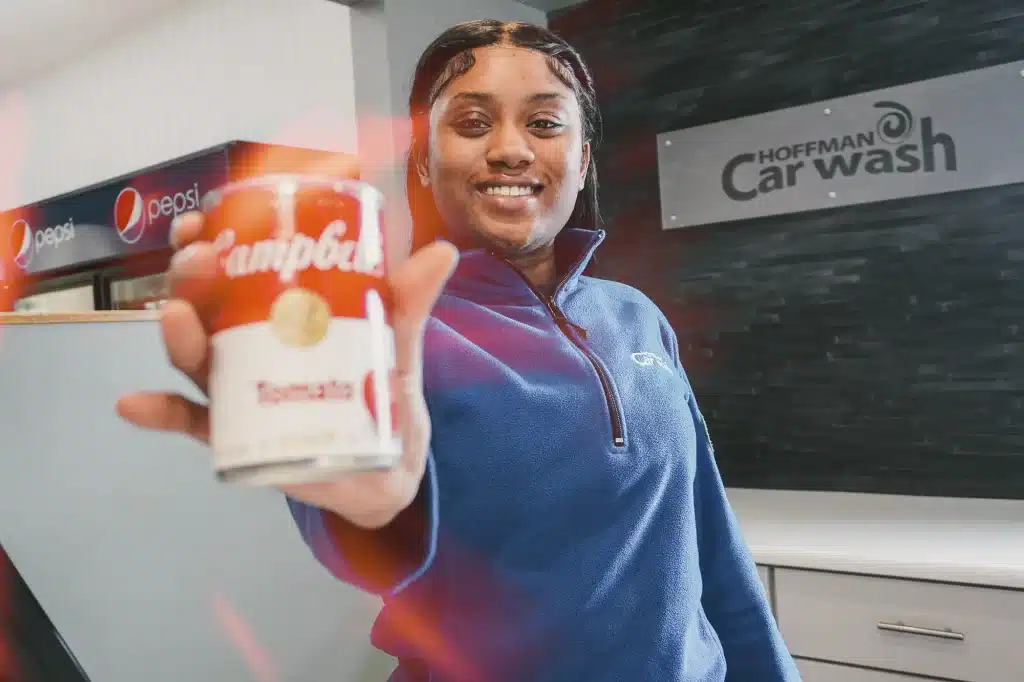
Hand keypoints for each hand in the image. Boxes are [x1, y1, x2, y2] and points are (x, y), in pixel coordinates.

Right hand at [116, 211, 457, 528]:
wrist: (387, 469)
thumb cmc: (383, 394)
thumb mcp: (397, 344)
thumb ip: (410, 303)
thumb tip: (444, 250)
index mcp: (279, 315)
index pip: (233, 271)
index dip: (207, 242)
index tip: (199, 221)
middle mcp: (249, 346)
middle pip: (205, 307)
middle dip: (191, 279)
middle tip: (198, 262)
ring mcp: (241, 391)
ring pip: (195, 358)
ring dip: (177, 335)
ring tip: (176, 316)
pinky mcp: (240, 436)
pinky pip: (192, 425)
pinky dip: (161, 415)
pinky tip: (134, 404)